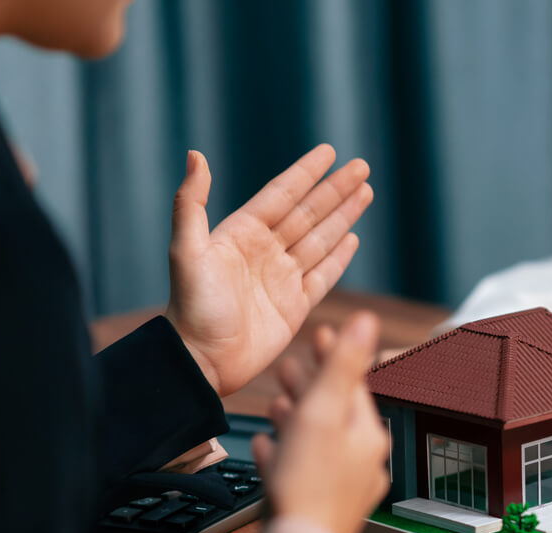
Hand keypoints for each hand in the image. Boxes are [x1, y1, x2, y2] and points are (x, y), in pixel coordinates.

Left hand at [166, 145, 373, 395]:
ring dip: (343, 216)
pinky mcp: (295, 307)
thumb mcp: (186, 251)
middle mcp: (265, 252)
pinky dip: (339, 257)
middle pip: (309, 213)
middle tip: (361, 167)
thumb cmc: (190, 308)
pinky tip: (353, 239)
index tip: (328, 152)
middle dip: (336, 190)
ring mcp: (282, 279)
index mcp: (241, 234)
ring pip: (321, 240)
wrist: (201, 361)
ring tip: (365, 193)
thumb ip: (191, 203)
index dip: (305, 173)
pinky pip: (323, 276)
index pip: (281, 195)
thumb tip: (196, 155)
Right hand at [252, 312, 389, 532]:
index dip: (334, 356)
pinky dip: (287, 458)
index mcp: (368, 437)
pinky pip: (305, 475)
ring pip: (320, 444)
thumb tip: (369, 320)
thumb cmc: (307, 483)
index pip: (354, 385)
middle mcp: (363, 463)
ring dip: (298, 421)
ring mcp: (343, 490)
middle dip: (311, 388)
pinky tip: (268, 451)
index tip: (318, 333)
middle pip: (337, 414)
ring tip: (277, 404)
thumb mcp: (323, 412)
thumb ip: (344, 365)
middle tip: (289, 368)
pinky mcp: (321, 511)